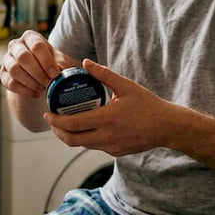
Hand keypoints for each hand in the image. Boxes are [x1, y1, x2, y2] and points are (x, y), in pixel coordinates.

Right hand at [0, 30, 70, 98]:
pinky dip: (25, 90)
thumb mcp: (59, 60)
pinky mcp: (3, 74)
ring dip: (30, 82)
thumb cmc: (51, 63)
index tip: (55, 74)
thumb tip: (60, 70)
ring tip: (42, 88)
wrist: (39, 73)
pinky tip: (35, 93)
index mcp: (30, 37)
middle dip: (37, 73)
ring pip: (14, 70)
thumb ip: (61, 64)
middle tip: (47, 83)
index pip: (36, 46)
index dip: (46, 61)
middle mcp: (15, 45)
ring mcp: (7, 59)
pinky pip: (10, 82)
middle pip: (22, 57)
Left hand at [44, 58, 176, 156]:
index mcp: (107, 119)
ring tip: (65, 124)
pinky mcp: (116, 152)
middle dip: (58, 132)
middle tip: (52, 122)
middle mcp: (106, 136)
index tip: (47, 114)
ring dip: (70, 136)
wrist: (167, 127)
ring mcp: (111, 147)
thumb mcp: (126, 86)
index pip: (72, 124)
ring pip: (82, 145)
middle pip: (72, 140)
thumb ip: (104, 74)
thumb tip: (85, 62)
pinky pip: (95, 146)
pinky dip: (86, 138)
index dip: (55, 122)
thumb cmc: (147, 104)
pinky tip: (86, 128)